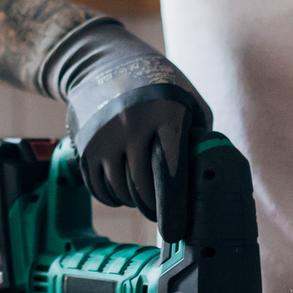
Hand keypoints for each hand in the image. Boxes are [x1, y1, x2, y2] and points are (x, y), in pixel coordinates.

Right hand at [40, 18, 211, 241]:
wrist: (102, 63)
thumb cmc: (156, 83)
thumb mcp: (187, 97)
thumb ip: (199, 133)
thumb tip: (208, 170)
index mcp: (165, 115)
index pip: (171, 172)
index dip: (174, 206)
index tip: (175, 230)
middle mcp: (132, 127)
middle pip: (143, 188)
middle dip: (154, 208)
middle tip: (161, 214)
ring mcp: (104, 138)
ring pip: (120, 191)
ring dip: (133, 202)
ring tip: (142, 197)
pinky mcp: (84, 147)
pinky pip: (98, 188)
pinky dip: (112, 198)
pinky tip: (121, 192)